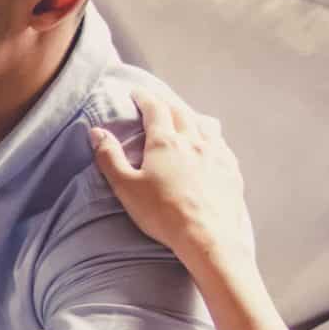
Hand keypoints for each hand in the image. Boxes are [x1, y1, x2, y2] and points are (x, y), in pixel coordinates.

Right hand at [91, 88, 256, 273]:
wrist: (207, 236)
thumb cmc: (162, 213)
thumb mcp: (126, 187)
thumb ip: (109, 157)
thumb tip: (96, 132)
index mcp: (166, 142)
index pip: (155, 109)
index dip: (144, 98)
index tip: (136, 93)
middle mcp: (194, 140)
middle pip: (181, 111)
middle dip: (167, 103)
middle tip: (157, 102)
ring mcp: (217, 153)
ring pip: (206, 124)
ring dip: (193, 116)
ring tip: (186, 119)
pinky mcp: (231, 169)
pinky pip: (222, 144)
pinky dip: (211, 138)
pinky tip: (209, 147)